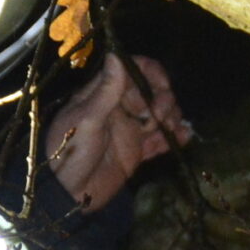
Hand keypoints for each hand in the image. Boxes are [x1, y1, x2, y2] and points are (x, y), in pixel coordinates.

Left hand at [44, 53, 190, 210]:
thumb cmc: (69, 151)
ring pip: (159, 116)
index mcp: (104, 95)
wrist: (65, 196)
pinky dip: (174, 138)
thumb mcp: (87, 119)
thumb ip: (107, 90)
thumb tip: (116, 53)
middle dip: (163, 100)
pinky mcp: (136, 154)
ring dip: (172, 118)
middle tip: (161, 117)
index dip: (150, 74)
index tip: (161, 87)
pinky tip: (184, 138)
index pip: (133, 72)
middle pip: (152, 93)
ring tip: (174, 130)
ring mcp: (129, 131)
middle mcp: (119, 109)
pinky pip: (159, 142)